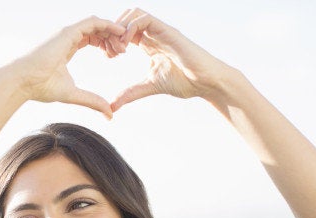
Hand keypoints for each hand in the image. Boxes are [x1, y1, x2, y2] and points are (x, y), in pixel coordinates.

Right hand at [12, 16, 125, 118]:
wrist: (23, 81)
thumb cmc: (41, 88)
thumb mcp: (74, 94)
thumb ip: (92, 101)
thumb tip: (110, 114)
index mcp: (67, 48)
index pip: (92, 39)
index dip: (106, 44)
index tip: (116, 55)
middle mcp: (68, 37)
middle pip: (97, 30)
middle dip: (112, 38)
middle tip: (123, 51)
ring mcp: (67, 33)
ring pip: (97, 24)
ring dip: (112, 32)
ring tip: (123, 46)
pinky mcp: (68, 32)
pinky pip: (93, 22)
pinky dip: (108, 25)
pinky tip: (120, 32)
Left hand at [109, 8, 237, 110]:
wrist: (206, 82)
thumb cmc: (184, 82)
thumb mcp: (150, 86)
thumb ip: (131, 93)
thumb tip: (112, 106)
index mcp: (148, 43)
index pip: (123, 30)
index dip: (111, 39)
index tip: (109, 56)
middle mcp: (153, 33)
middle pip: (125, 18)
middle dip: (113, 32)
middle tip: (111, 52)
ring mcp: (160, 30)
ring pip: (133, 13)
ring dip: (120, 28)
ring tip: (119, 49)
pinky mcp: (167, 31)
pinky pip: (144, 18)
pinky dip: (130, 28)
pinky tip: (127, 46)